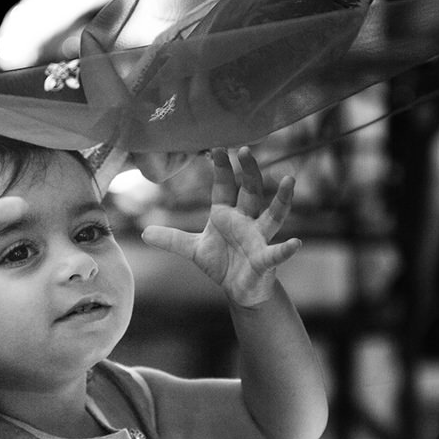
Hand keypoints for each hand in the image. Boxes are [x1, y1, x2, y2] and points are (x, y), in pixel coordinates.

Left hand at [141, 147, 300, 307]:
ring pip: (272, 215)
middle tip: (246, 150)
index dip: (222, 169)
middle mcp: (246, 221)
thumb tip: (143, 232)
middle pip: (250, 192)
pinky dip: (286, 249)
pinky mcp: (265, 260)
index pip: (225, 187)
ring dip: (281, 199)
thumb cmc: (223, 263)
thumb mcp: (194, 249)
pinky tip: (296, 243)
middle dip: (249, 172)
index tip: (218, 148)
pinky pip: (276, 253)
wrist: (240, 290)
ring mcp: (259, 239)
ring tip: (289, 180)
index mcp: (227, 214)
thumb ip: (171, 239)